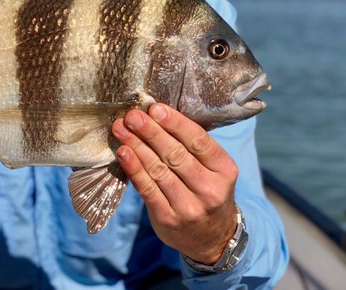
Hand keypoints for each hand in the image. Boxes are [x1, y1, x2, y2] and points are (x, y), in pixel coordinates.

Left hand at [112, 104, 238, 264]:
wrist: (212, 238)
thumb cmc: (206, 189)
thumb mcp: (212, 168)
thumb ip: (190, 145)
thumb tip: (156, 113)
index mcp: (224, 170)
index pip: (198, 141)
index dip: (175, 123)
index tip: (154, 108)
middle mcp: (209, 190)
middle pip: (176, 154)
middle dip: (150, 132)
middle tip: (132, 115)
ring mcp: (188, 207)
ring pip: (158, 170)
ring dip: (137, 146)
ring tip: (121, 129)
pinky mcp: (167, 219)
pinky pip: (147, 189)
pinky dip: (133, 168)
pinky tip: (123, 152)